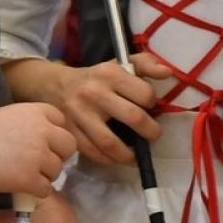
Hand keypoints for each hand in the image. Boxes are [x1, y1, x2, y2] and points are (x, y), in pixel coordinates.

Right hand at [0, 103, 75, 195]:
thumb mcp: (12, 116)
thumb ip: (34, 124)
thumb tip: (51, 139)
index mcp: (39, 112)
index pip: (62, 123)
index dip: (53, 136)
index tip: (40, 144)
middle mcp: (45, 131)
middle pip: (68, 146)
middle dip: (57, 156)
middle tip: (39, 163)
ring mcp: (39, 155)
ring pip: (57, 170)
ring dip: (45, 175)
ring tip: (25, 175)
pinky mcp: (29, 177)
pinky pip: (46, 188)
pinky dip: (36, 191)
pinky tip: (23, 188)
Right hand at [51, 55, 167, 164]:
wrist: (56, 85)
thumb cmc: (97, 77)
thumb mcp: (121, 63)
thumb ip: (147, 64)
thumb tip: (167, 73)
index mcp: (110, 74)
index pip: (143, 93)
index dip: (153, 103)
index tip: (152, 108)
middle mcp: (94, 93)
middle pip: (132, 117)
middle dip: (150, 131)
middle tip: (153, 136)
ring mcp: (79, 114)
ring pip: (109, 142)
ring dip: (127, 154)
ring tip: (136, 156)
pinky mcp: (69, 130)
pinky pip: (91, 152)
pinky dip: (106, 159)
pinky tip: (115, 158)